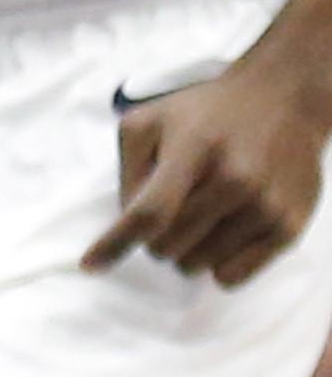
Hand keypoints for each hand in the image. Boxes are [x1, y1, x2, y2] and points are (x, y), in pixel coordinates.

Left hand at [90, 48, 331, 285]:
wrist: (281, 100)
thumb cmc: (205, 113)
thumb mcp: (150, 120)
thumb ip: (129, 167)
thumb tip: (126, 220)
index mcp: (193, 148)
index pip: (149, 211)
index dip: (115, 243)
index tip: (89, 265)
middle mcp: (233, 179)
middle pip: (167, 245)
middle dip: (154, 234)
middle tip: (170, 205)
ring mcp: (263, 206)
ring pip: (196, 265)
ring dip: (185, 249)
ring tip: (200, 211)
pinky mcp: (287, 228)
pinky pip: (231, 277)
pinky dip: (215, 263)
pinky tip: (222, 230)